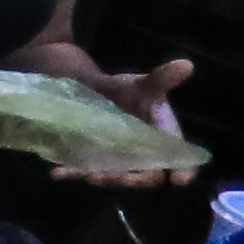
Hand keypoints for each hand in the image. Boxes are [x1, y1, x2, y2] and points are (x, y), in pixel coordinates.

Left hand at [58, 55, 198, 184]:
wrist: (91, 90)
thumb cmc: (124, 90)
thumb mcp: (140, 84)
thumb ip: (161, 80)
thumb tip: (186, 64)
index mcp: (160, 136)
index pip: (177, 156)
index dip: (182, 168)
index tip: (179, 180)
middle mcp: (142, 154)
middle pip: (145, 176)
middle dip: (132, 180)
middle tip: (115, 176)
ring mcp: (117, 160)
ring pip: (114, 178)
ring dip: (102, 179)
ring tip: (87, 174)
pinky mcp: (92, 161)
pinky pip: (82, 172)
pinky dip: (71, 173)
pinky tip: (57, 172)